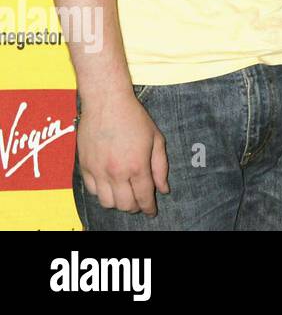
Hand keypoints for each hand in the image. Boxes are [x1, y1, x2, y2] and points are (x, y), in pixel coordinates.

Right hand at [76, 87, 168, 214]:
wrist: (106, 102)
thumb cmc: (134, 118)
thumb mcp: (156, 139)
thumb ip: (160, 167)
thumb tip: (163, 189)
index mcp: (137, 166)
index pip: (144, 197)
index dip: (149, 208)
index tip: (152, 212)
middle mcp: (116, 172)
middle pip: (125, 204)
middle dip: (135, 207)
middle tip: (140, 201)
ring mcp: (98, 171)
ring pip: (107, 202)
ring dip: (118, 202)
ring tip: (125, 194)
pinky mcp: (84, 167)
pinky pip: (93, 191)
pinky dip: (102, 193)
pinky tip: (110, 185)